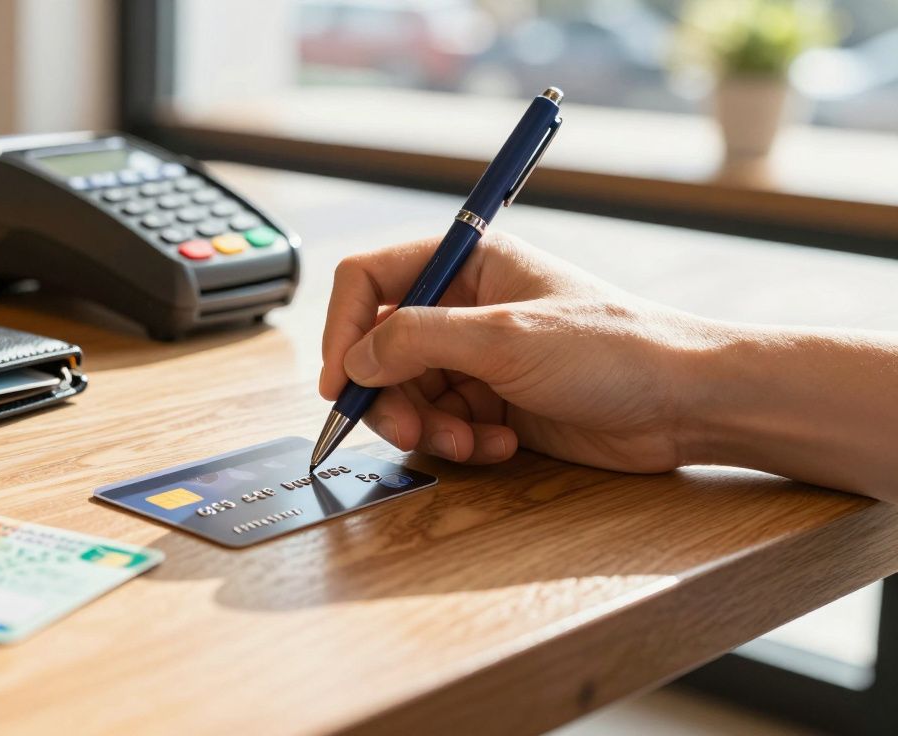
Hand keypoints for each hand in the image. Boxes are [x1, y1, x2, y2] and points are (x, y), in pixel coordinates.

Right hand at [320, 232, 714, 472]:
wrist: (684, 404)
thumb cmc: (615, 349)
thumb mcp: (506, 336)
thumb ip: (419, 339)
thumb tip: (354, 359)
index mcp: (467, 263)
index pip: (370, 281)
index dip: (344, 329)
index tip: (340, 381)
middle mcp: (464, 306)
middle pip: (380, 349)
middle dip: (390, 396)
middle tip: (408, 431)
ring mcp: (478, 357)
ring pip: (407, 394)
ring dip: (428, 427)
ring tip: (471, 441)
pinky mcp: (493, 402)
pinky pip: (442, 425)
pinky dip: (460, 442)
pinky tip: (501, 444)